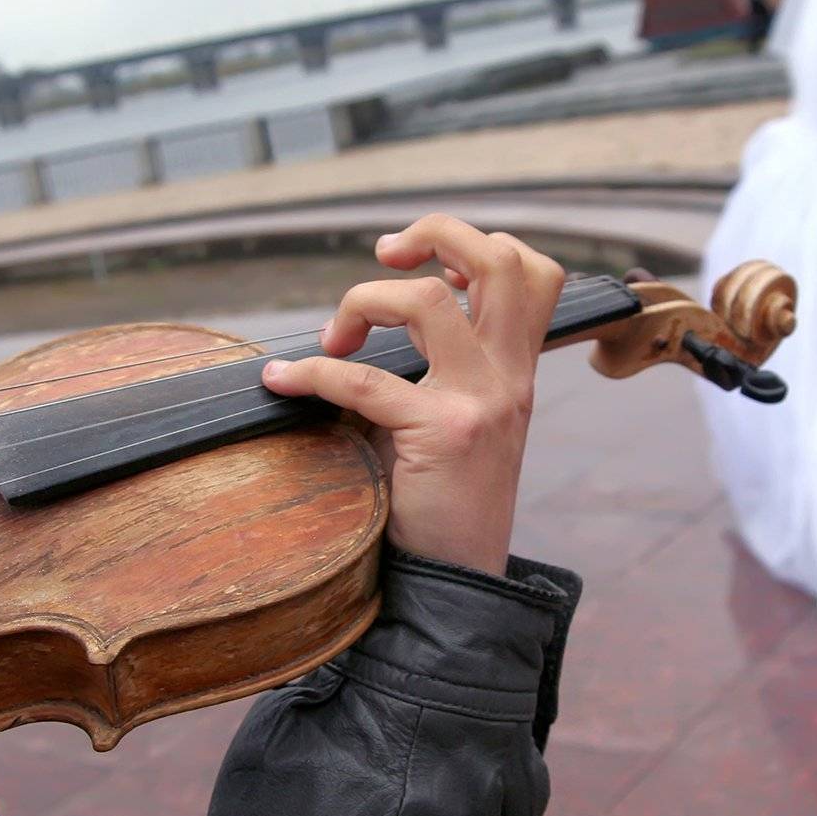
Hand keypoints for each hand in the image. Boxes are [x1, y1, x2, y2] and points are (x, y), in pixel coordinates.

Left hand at [259, 214, 565, 574]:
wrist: (458, 583)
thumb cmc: (444, 504)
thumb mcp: (458, 424)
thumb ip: (436, 372)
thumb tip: (362, 323)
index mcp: (517, 370)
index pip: (533, 272)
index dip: (479, 244)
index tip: (423, 265)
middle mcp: (509, 376)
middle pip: (499, 259)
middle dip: (434, 232)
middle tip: (385, 257)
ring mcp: (481, 400)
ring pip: (429, 299)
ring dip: (366, 299)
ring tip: (337, 334)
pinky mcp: (442, 433)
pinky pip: (364, 380)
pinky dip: (313, 372)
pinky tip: (283, 382)